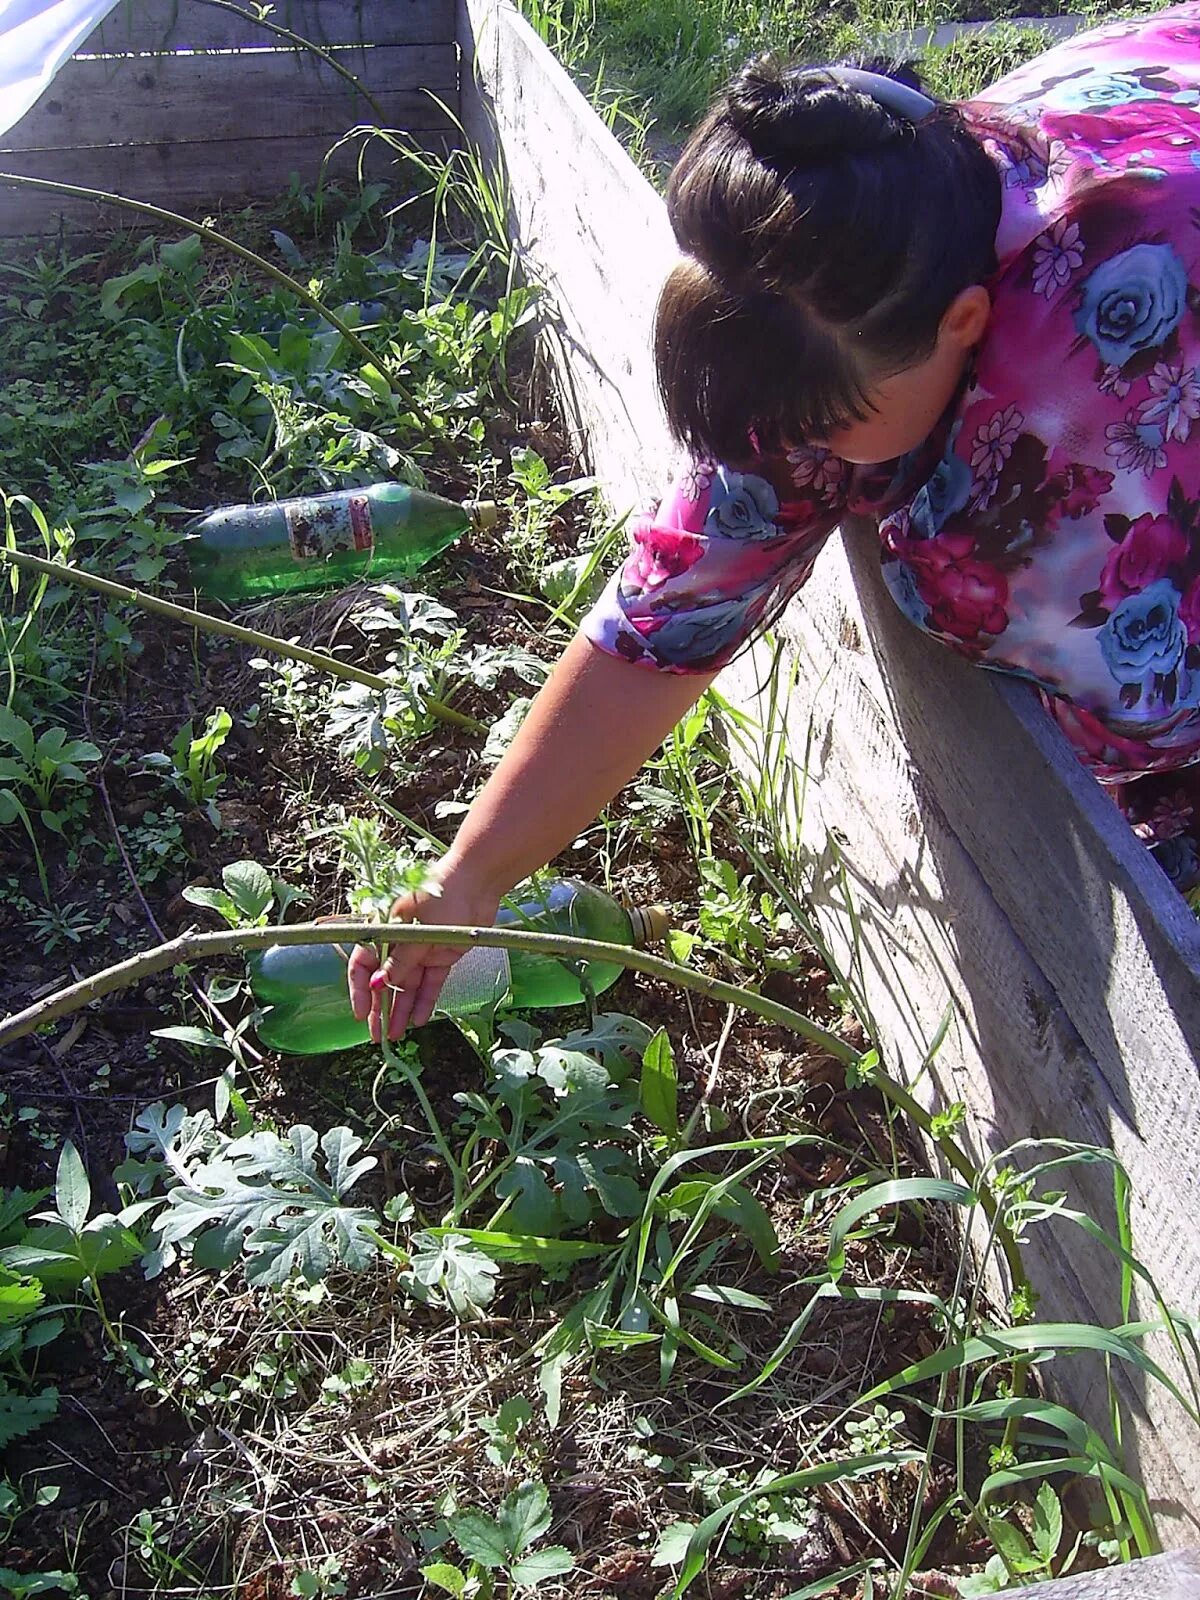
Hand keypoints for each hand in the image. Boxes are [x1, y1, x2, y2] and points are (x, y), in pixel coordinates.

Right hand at [347, 859, 500, 1040]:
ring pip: (408, 986)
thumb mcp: (418, 930)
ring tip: (397, 1036)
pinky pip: (431, 983)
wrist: (478, 882)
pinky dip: (425, 1000)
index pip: (364, 963)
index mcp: (385, 930)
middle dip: (381, 1008)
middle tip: (376, 1036)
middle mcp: (400, 943)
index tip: (361, 1012)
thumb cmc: (443, 895)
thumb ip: (401, 960)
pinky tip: (420, 1020)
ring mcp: (422, 950)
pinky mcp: (443, 956)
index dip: (360, 989)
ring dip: (402, 1010)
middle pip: (386, 980)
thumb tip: (378, 984)